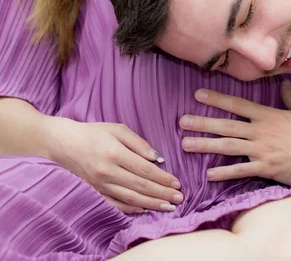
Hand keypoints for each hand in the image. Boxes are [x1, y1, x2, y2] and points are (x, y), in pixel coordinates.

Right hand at [47, 117, 182, 213]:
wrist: (61, 143)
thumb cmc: (92, 133)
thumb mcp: (117, 129)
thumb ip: (139, 143)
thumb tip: (158, 159)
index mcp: (115, 154)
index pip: (145, 170)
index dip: (163, 178)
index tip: (177, 183)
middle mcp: (107, 172)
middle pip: (141, 187)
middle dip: (162, 193)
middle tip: (179, 198)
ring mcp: (99, 185)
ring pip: (130, 198)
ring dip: (151, 204)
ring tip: (168, 206)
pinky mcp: (93, 191)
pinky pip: (114, 204)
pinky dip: (130, 209)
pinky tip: (144, 209)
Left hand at [179, 80, 290, 186]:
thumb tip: (284, 85)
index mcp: (270, 116)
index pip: (238, 105)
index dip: (217, 99)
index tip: (198, 95)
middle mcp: (262, 131)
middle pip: (226, 125)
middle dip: (202, 122)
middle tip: (182, 121)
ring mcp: (263, 151)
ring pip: (228, 146)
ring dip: (205, 145)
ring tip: (186, 144)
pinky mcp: (267, 169)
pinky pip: (241, 171)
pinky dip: (224, 173)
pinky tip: (209, 174)